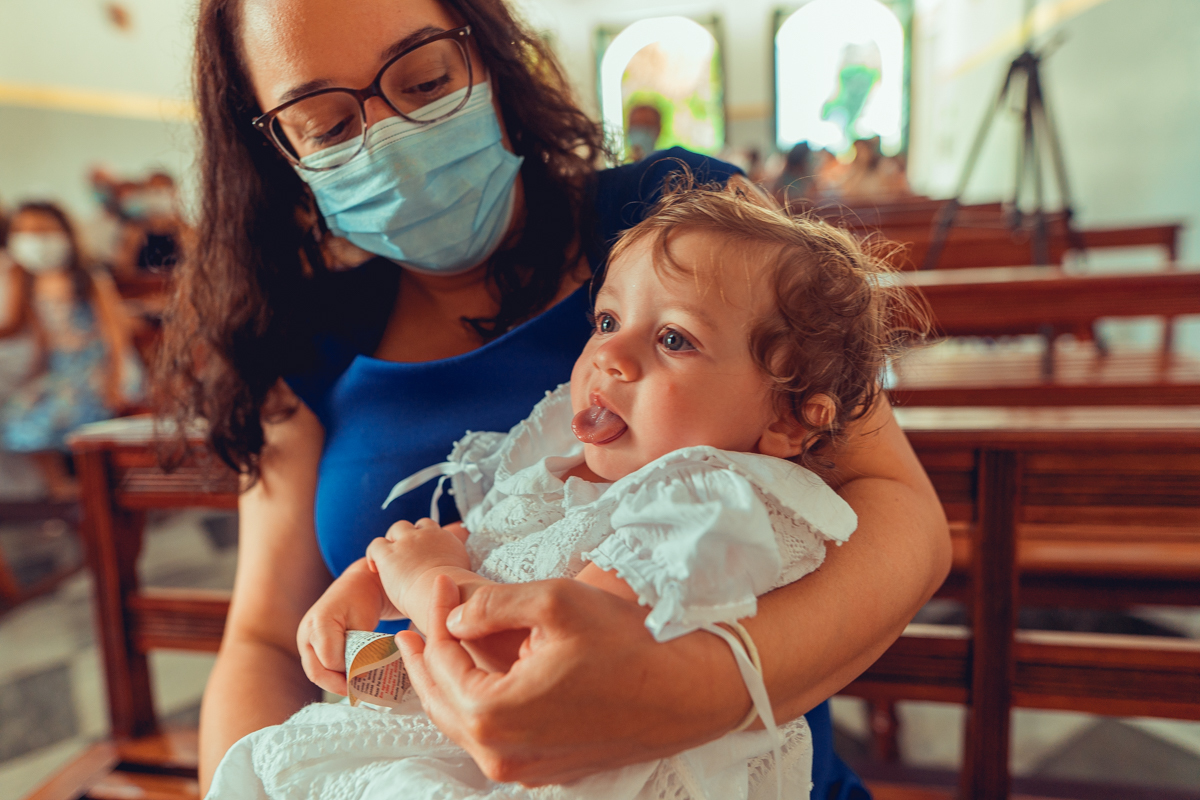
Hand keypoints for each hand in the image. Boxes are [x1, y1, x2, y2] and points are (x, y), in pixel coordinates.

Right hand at [295, 558, 394, 694]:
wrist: (357, 586)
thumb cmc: (363, 599)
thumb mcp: (364, 620)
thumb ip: (360, 646)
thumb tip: (361, 675)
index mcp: (319, 622)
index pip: (330, 660)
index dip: (348, 671)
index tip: (367, 677)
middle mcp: (306, 633)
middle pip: (316, 672)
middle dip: (338, 685)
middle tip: (360, 692)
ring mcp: (305, 641)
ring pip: (315, 673)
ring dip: (335, 684)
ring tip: (356, 689)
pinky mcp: (309, 647)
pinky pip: (318, 668)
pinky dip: (333, 678)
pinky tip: (349, 681)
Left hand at [366, 518, 470, 615]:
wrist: (438, 594)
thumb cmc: (453, 593)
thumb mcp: (464, 575)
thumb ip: (459, 569)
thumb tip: (459, 580)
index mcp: (447, 540)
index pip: (434, 529)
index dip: (426, 538)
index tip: (423, 553)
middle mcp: (427, 535)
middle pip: (417, 525)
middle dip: (411, 535)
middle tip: (407, 555)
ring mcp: (407, 541)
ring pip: (397, 528)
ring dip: (394, 539)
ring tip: (392, 557)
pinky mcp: (388, 553)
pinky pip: (376, 544)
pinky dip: (374, 554)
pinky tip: (375, 567)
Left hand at [394, 578, 750, 785]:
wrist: (679, 694)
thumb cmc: (623, 647)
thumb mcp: (555, 603)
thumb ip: (492, 605)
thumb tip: (451, 617)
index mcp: (495, 714)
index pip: (443, 664)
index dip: (436, 619)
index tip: (442, 586)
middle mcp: (501, 754)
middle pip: (441, 702)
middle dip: (425, 661)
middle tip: (414, 627)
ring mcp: (522, 769)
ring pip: (463, 725)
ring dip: (447, 685)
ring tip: (437, 650)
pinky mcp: (541, 770)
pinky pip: (491, 739)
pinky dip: (475, 706)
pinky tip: (478, 679)